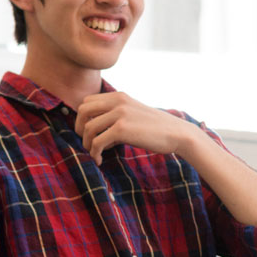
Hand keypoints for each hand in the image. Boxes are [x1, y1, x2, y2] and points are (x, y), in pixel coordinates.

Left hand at [75, 92, 195, 164]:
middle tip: (88, 142)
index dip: (83, 118)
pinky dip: (94, 153)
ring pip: (88, 128)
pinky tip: (100, 160)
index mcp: (119, 96)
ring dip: (87, 144)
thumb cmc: (155, 128)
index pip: (87, 101)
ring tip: (95, 154)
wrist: (176, 133)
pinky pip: (97, 142)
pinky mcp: (122, 129)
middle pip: (82, 111)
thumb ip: (114, 118)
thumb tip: (94, 134)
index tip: (90, 132)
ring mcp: (119, 114)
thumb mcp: (133, 115)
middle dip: (80, 128)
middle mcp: (117, 101)